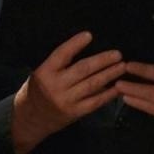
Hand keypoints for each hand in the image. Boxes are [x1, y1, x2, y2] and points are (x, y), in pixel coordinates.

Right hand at [10, 30, 125, 153]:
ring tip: (122, 67)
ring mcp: (66, 100)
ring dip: (109, 74)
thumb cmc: (38, 90)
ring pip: (92, 84)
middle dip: (102, 61)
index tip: (89, 35)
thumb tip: (88, 52)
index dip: (74, 44)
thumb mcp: (41, 74)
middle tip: (117, 54)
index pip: (61, 55)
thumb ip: (60, 65)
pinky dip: (109, 94)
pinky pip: (95, 101)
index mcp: (45, 72)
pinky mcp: (75, 112)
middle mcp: (56, 86)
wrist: (31, 118)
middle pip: (82, 70)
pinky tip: (119, 87)